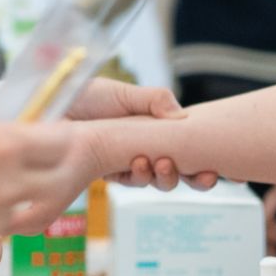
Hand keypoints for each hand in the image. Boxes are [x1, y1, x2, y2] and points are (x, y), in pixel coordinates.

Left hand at [68, 79, 217, 190]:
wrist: (47, 106)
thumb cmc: (84, 96)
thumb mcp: (124, 93)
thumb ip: (155, 100)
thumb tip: (183, 117)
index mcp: (153, 130)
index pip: (187, 149)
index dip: (207, 162)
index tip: (228, 171)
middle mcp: (143, 149)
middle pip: (179, 173)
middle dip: (196, 178)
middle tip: (203, 174)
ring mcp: (125, 163)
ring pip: (157, 182)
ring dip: (167, 176)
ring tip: (163, 161)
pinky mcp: (106, 173)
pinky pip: (131, 181)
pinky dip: (140, 175)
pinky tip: (140, 162)